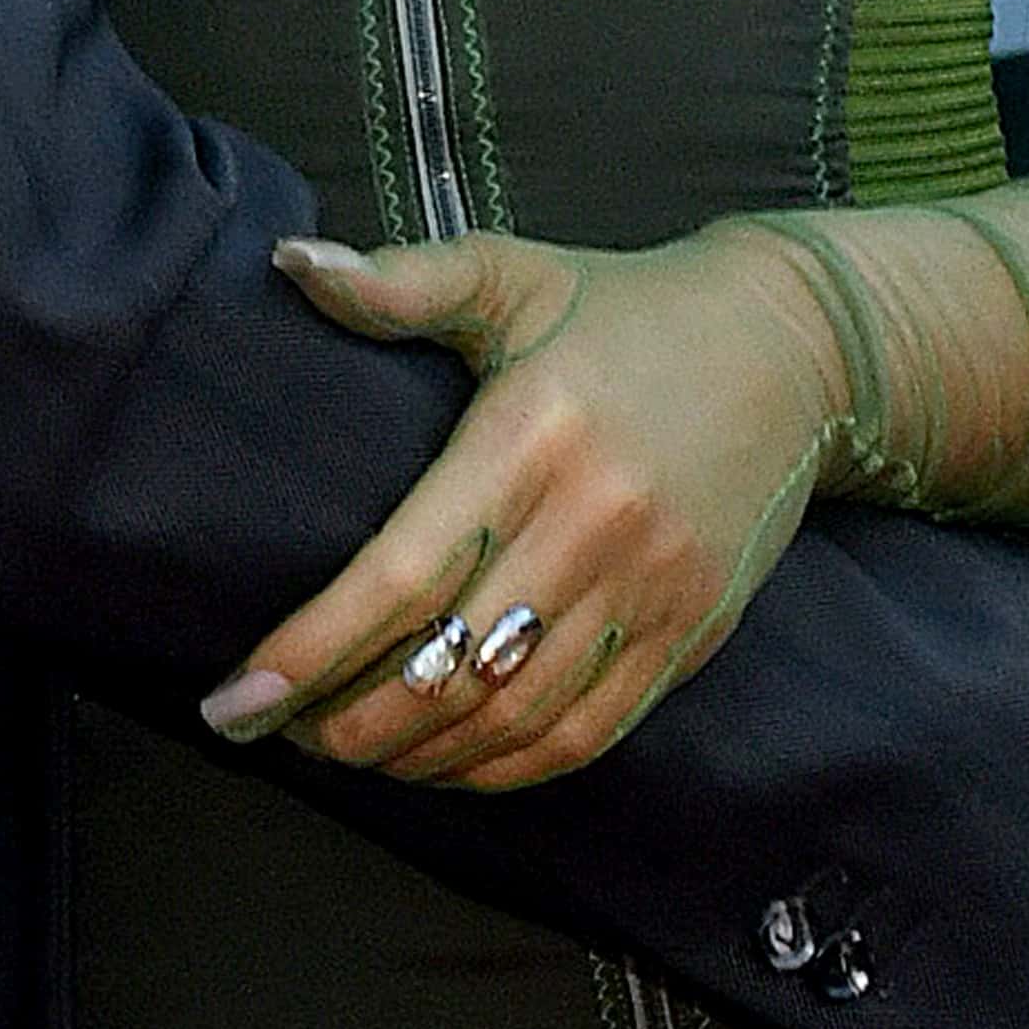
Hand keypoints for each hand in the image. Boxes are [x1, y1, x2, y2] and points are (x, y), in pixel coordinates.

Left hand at [199, 224, 854, 790]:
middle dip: (348, 722)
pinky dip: (507, 768)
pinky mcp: (692, 631)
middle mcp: (593, 520)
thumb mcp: (513, 272)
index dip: (308, 652)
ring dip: (418, 755)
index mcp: (532, 432)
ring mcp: (651, 585)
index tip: (233, 700)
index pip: (401, 575)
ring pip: (514, 714)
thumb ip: (400, 280)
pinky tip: (447, 764)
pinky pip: (589, 733)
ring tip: (349, 753)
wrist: (795, 345)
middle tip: (280, 734)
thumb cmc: (626, 308)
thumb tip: (289, 260)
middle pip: (449, 665)